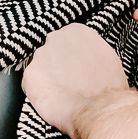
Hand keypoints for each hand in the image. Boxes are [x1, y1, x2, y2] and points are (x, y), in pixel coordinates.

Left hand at [22, 24, 129, 138]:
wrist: (98, 107)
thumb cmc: (108, 87)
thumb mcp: (108, 59)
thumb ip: (91, 53)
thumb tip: (87, 60)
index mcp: (76, 31)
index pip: (67, 42)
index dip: (71, 59)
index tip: (75, 70)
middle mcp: (55, 38)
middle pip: (51, 53)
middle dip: (57, 67)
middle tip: (68, 84)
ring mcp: (40, 56)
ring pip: (40, 69)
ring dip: (48, 80)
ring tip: (62, 95)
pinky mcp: (29, 76)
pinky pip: (30, 86)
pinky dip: (38, 94)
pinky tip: (53, 102)